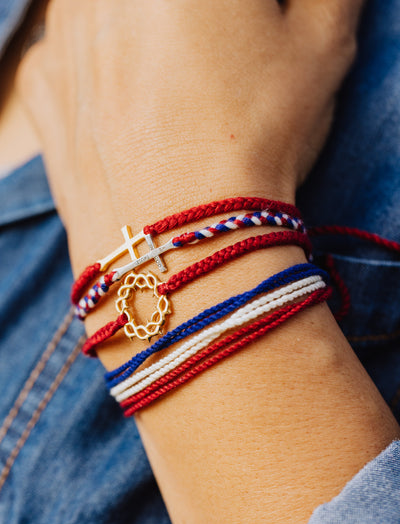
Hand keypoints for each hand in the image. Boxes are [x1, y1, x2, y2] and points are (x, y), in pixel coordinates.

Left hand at [17, 0, 362, 274]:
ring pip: (116, 14)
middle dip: (203, 21)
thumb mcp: (322, 43)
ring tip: (182, 92)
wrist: (185, 239)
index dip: (253, 14)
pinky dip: (103, 72)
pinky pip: (74, 55)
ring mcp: (62, 30)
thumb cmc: (257, 137)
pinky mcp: (41, 83)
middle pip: (164, 0)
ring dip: (148, 34)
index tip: (260, 34)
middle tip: (226, 64)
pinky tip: (136, 112)